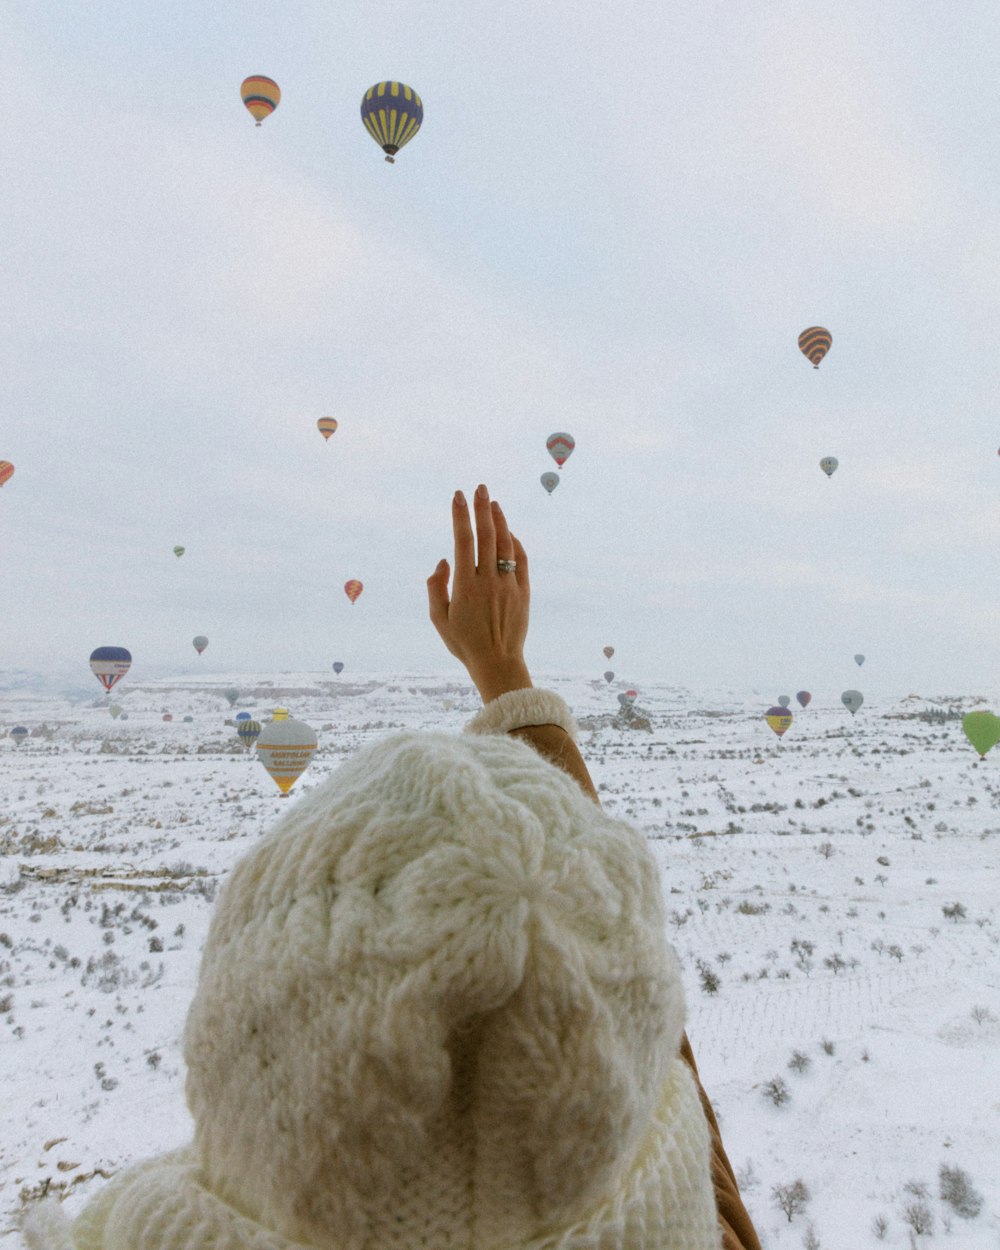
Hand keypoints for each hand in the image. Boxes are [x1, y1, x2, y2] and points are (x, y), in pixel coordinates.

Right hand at [427, 484, 531, 702]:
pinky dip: (514, 543)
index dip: (461, 516)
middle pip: (487, 536)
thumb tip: (444, 560)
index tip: (458, 497)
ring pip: (505, 544)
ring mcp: (509, 585)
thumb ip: (435, 588)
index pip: (463, 542)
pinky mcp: (524, 592)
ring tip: (493, 503)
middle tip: (479, 488)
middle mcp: (489, 581)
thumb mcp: (439, 619)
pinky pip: (520, 560)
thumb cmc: (463, 643)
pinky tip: (508, 532)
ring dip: (500, 521)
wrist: (497, 663)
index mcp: (465, 586)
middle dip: (482, 509)